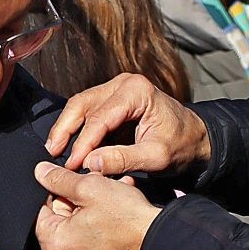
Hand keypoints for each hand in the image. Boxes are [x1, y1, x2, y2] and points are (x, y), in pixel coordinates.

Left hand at [33, 163, 159, 249]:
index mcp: (54, 244)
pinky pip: (91, 236)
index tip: (76, 182)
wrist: (159, 239)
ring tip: (112, 192)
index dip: (59, 189)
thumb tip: (41, 172)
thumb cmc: (128, 220)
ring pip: (78, 223)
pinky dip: (101, 220)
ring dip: (92, 204)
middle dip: (78, 196)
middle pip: (60, 217)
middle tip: (96, 186)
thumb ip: (59, 178)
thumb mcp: (89, 187)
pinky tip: (117, 205)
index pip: (41, 209)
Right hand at [44, 73, 211, 175]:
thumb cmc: (181, 146)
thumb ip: (124, 159)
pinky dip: (76, 127)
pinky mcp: (113, 98)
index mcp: (137, 91)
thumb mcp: (156, 157)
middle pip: (83, 104)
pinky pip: (88, 110)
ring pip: (80, 105)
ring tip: (54, 150)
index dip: (83, 143)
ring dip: (66, 127)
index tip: (72, 165)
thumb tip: (90, 164)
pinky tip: (67, 146)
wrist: (195, 138)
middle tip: (53, 153)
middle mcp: (124, 83)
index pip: (100, 118)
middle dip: (65, 129)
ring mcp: (117, 88)